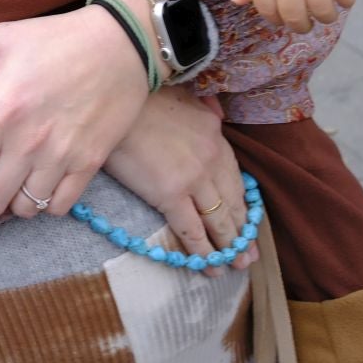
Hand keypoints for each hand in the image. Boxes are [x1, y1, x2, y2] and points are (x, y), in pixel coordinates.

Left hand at [0, 4, 149, 217]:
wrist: (122, 44)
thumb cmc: (56, 38)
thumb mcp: (1, 36)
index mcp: (2, 111)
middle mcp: (29, 142)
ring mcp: (62, 157)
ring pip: (23, 209)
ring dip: (8, 201)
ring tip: (6, 181)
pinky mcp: (90, 164)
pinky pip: (59, 207)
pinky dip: (43, 202)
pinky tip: (37, 183)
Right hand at [101, 88, 256, 275]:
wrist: (114, 102)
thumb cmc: (139, 99)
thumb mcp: (182, 97)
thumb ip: (203, 110)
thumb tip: (217, 113)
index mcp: (215, 137)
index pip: (235, 180)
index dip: (242, 206)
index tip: (246, 223)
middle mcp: (212, 160)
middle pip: (232, 204)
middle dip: (242, 233)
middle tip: (248, 255)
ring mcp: (194, 179)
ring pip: (217, 221)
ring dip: (228, 247)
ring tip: (234, 266)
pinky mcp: (170, 194)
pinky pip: (192, 230)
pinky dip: (203, 251)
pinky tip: (209, 266)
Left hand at [234, 0, 353, 32]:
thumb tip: (239, 2)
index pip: (267, 9)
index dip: (276, 19)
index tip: (283, 18)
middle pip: (295, 14)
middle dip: (302, 26)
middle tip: (307, 24)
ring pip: (321, 8)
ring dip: (325, 17)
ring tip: (325, 14)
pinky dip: (347, 0)